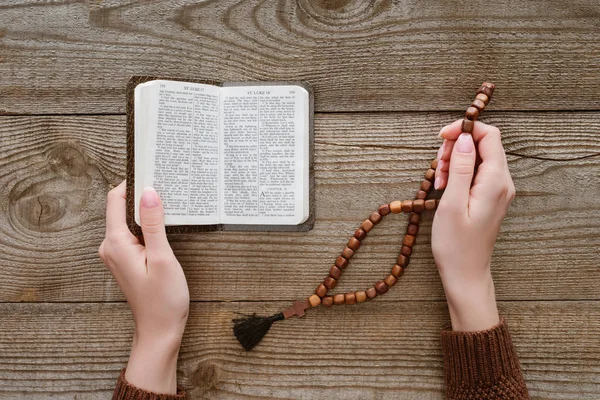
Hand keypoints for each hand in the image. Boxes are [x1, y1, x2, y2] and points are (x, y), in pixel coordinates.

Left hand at [99, 181, 188, 393]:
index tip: (152, 171)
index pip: (115, 200)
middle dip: (142, 194)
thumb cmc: (163, 299)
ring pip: (128, 220)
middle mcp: (110, 246)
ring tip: (169, 201)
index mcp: (116, 243)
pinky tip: (164, 224)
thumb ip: (153, 224)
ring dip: (146, 210)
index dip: (132, 182)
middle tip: (166, 183)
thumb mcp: (163, 258)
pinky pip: (133, 233)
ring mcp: (116, 253)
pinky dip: (147, 224)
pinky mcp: (126, 259)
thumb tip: (149, 192)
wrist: (160, 330)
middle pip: (121, 207)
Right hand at [431, 121, 514, 331]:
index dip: (464, 130)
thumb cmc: (456, 244)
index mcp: (496, 181)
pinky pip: (476, 172)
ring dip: (454, 161)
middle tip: (437, 167)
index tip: (440, 138)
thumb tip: (465, 137)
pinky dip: (458, 173)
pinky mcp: (490, 196)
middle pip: (482, 144)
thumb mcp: (452, 203)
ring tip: (439, 181)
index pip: (489, 136)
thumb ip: (460, 167)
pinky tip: (445, 187)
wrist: (465, 273)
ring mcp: (498, 189)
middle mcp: (502, 182)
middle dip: (456, 148)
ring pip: (477, 157)